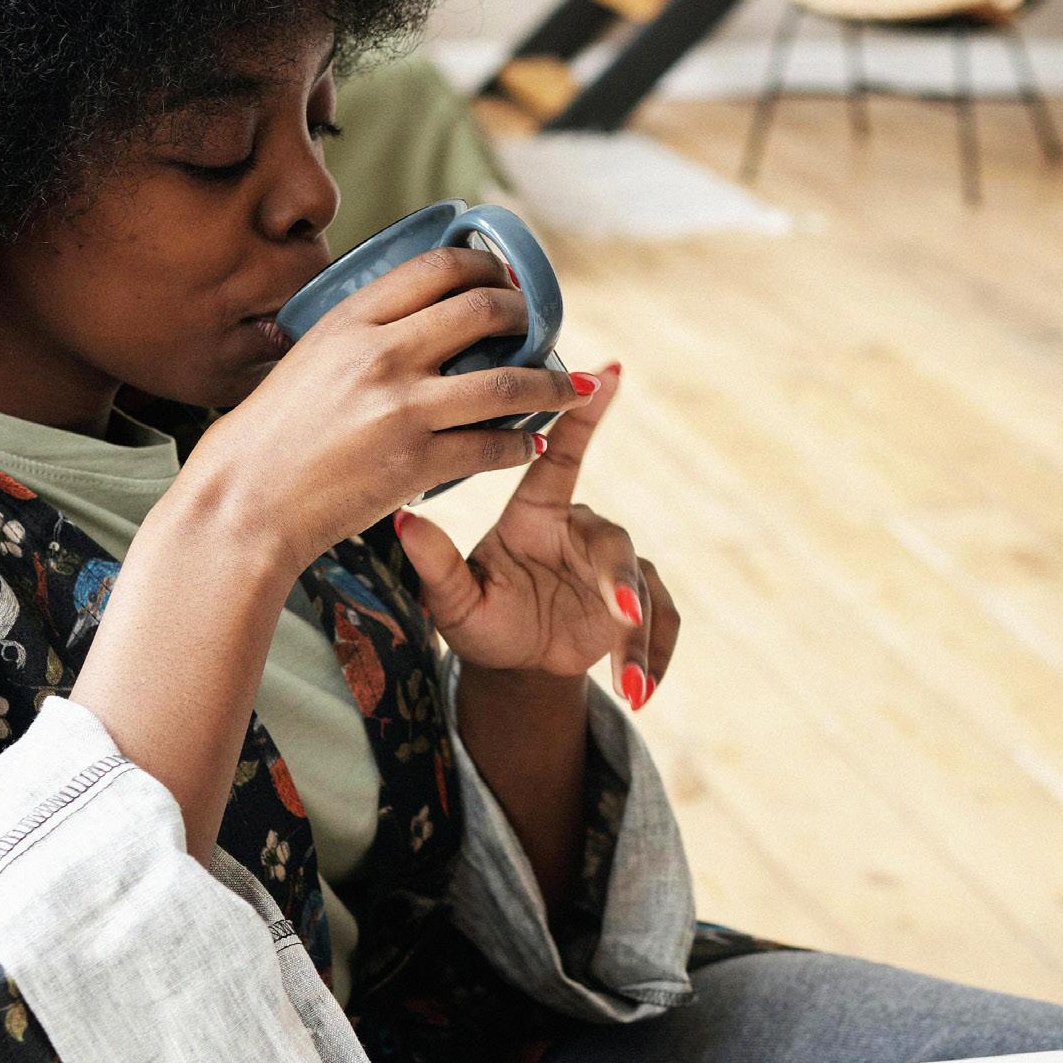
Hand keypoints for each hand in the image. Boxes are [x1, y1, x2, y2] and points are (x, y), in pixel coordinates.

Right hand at [180, 247, 586, 573]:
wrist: (243, 503)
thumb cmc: (268, 434)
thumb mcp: (307, 357)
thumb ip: (359, 335)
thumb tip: (411, 316)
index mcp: (351, 320)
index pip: (436, 268)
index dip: (484, 266)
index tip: (503, 276)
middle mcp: (382, 355)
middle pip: (484, 311)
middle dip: (526, 314)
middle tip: (540, 325)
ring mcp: (403, 409)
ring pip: (507, 382)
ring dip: (551, 382)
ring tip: (570, 386)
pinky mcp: (417, 464)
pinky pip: (494, 448)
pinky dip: (521, 445)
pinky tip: (531, 443)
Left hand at [394, 363, 678, 708]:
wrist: (513, 664)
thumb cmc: (480, 619)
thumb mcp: (452, 602)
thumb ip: (434, 565)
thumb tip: (401, 521)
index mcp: (537, 515)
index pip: (563, 455)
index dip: (584, 412)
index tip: (606, 369)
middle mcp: (580, 532)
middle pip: (613, 540)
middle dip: (619, 578)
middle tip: (621, 610)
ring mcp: (612, 569)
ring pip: (643, 587)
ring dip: (639, 635)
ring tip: (629, 680)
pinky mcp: (637, 607)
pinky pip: (660, 624)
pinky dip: (653, 659)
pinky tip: (640, 692)